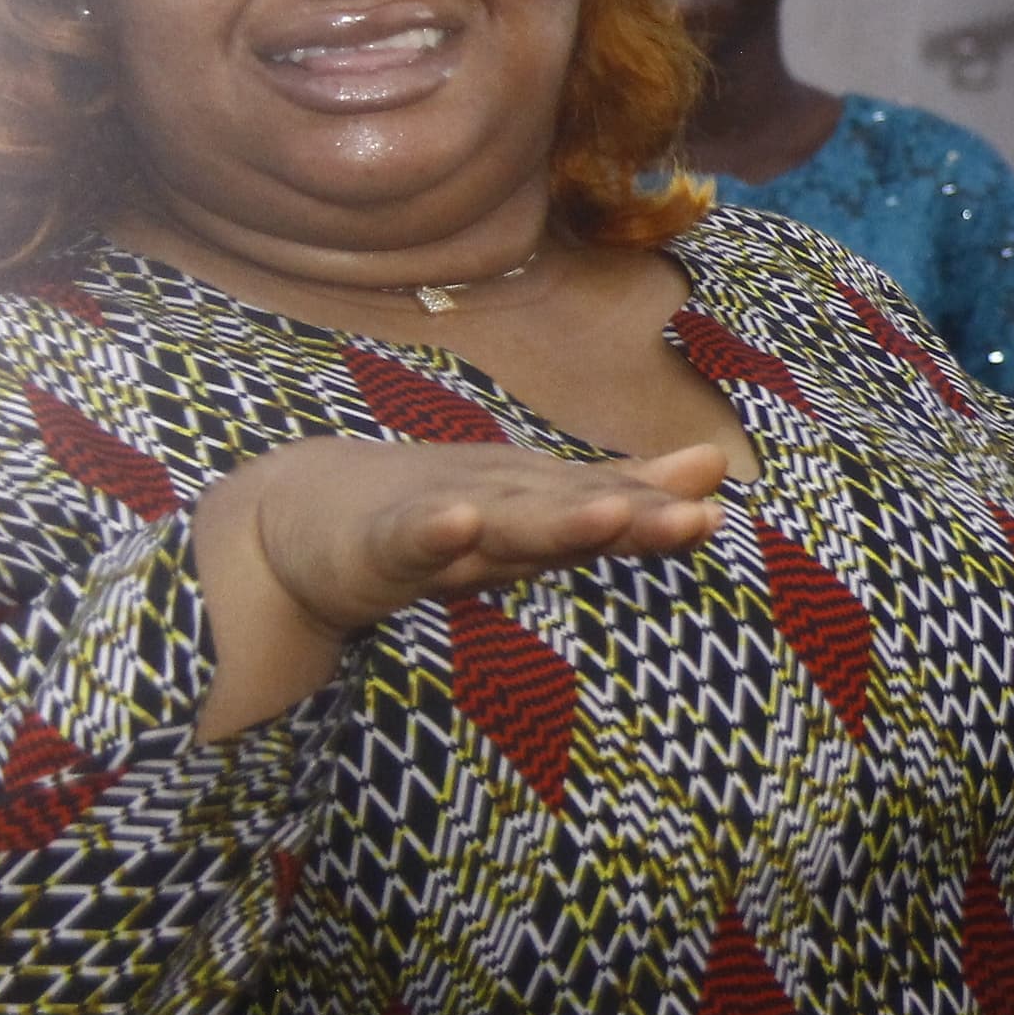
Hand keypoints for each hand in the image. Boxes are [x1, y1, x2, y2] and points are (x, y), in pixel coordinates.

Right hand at [193, 438, 729, 738]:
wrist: (294, 516)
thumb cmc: (435, 510)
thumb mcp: (536, 509)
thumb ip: (626, 494)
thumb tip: (719, 467)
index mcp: (538, 503)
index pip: (609, 507)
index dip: (661, 509)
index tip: (719, 503)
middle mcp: (499, 504)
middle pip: (573, 512)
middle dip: (635, 514)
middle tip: (698, 514)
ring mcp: (438, 520)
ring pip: (504, 524)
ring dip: (555, 520)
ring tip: (609, 513)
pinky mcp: (375, 547)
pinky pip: (409, 540)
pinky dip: (434, 529)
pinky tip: (460, 521)